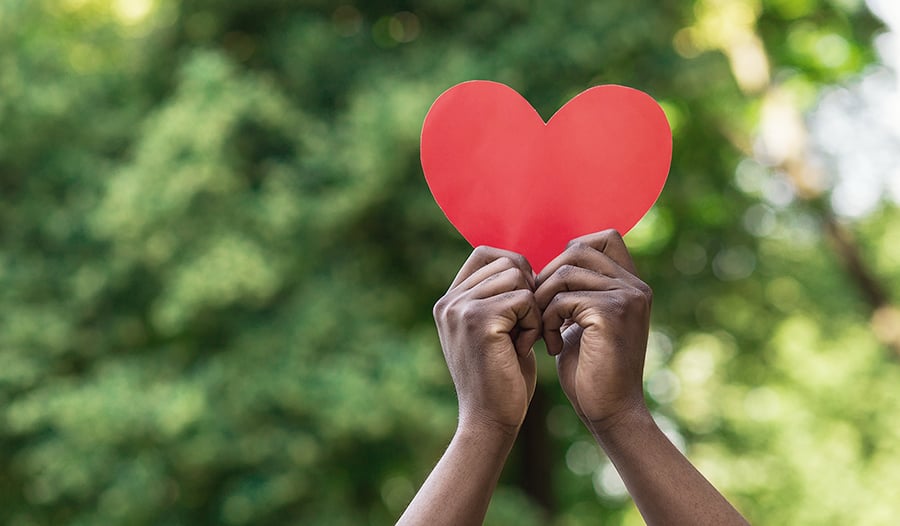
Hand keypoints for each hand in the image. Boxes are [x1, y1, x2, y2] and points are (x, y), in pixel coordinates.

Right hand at [433, 246, 541, 432]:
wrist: (491, 421)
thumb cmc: (502, 378)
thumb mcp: (496, 330)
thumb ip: (498, 297)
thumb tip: (523, 264)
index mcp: (449, 300)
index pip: (487, 253)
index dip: (516, 269)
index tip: (525, 304)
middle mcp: (449, 301)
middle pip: (507, 262)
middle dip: (528, 291)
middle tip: (525, 328)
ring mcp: (460, 309)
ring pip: (518, 276)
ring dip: (532, 308)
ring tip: (523, 339)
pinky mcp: (478, 321)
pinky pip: (525, 299)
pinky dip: (534, 323)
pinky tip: (524, 349)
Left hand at [534, 230, 652, 433]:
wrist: (610, 413)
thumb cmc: (591, 371)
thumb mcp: (583, 322)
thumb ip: (577, 292)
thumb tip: (549, 265)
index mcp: (631, 285)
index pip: (602, 237)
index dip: (569, 253)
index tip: (553, 290)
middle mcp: (635, 286)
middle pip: (578, 249)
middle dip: (547, 277)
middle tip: (538, 310)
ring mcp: (626, 297)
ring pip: (564, 272)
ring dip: (542, 301)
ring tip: (542, 331)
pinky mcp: (611, 313)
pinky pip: (562, 299)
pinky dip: (546, 320)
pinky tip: (551, 346)